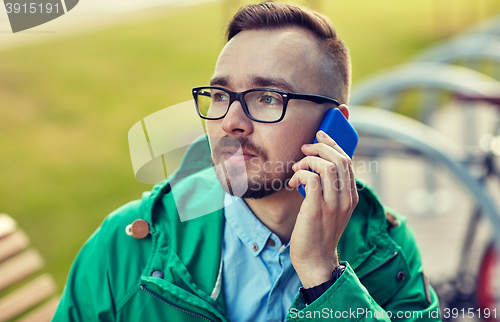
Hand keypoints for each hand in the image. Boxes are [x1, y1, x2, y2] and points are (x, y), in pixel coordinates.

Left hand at [288, 130, 358, 287]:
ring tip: (296, 169)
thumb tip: (316, 166)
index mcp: (351, 197)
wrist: (316, 260)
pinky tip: (293, 181)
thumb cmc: (318, 232)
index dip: (333, 144)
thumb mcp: (332, 208)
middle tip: (304, 148)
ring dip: (307, 161)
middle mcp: (346, 199)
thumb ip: (330, 189)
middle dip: (319, 147)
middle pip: (339, 159)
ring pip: (326, 166)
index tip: (319, 135)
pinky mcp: (317, 210)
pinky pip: (311, 180)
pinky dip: (300, 175)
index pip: (347, 161)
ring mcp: (333, 205)